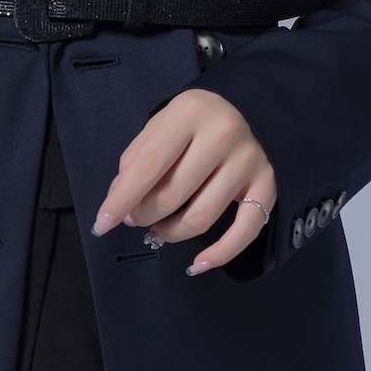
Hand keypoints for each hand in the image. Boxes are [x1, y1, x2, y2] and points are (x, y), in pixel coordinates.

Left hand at [91, 87, 276, 275]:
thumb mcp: (163, 122)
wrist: (253, 106)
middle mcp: (223, 135)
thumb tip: (118, 198)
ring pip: (201, 218)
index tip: (101, 224)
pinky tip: (196, 264)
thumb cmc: (198, 118)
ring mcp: (248, 162)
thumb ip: (138, 156)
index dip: (122, 200)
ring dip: (170, 233)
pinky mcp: (268, 186)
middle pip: (173, 194)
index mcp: (190, 113)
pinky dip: (219, 255)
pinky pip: (244, 232)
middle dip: (144, 215)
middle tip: (135, 217)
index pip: (149, 166)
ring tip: (158, 230)